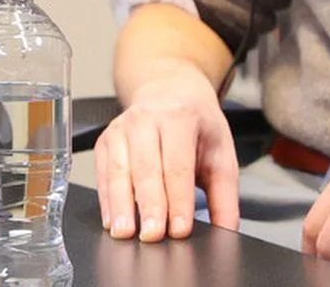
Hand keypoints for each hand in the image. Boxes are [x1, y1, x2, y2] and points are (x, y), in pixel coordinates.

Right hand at [94, 62, 239, 242]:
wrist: (170, 91)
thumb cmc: (196, 125)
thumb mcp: (220, 153)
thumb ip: (224, 196)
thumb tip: (226, 231)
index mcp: (181, 117)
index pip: (178, 164)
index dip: (179, 199)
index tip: (180, 229)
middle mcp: (148, 118)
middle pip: (147, 168)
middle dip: (150, 205)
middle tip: (153, 236)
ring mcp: (123, 127)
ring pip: (120, 171)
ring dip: (121, 205)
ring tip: (126, 233)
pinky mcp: (106, 140)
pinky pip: (103, 173)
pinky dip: (107, 199)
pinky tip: (112, 220)